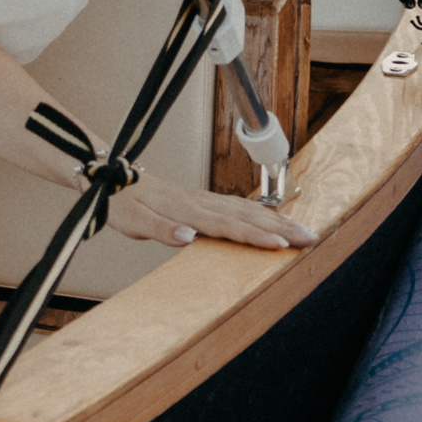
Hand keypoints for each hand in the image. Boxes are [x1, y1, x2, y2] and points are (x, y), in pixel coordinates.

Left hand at [108, 171, 315, 249]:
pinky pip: (238, 205)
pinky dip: (260, 212)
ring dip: (277, 220)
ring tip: (304, 230)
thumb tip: (188, 237)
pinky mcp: (201, 199)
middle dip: (281, 228)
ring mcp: (203, 199)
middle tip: (311, 238)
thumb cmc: (120, 202)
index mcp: (187, 211)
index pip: (228, 226)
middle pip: (247, 216)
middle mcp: (200, 203)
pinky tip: (273, 218)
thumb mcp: (132, 221)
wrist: (109, 176)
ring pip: (247, 209)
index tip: (282, 245)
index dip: (256, 236)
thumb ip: (160, 229)